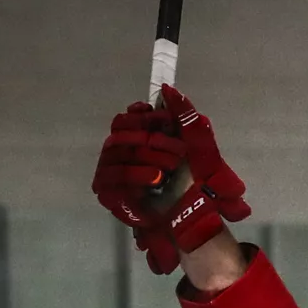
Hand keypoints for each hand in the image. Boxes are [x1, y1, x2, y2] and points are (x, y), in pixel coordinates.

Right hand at [90, 87, 250, 273]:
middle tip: (177, 151)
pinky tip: (155, 179)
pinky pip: (113, 177)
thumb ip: (185, 117)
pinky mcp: (109, 193)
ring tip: (170, 168)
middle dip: (150, 137)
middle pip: (120, 131)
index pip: (126, 118)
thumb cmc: (197, 184)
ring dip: (147, 156)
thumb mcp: (199, 147)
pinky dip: (136, 175)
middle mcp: (121, 154)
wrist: (195, 217)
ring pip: (116, 152)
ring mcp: (112, 172)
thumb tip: (169, 89)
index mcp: (139, 140)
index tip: (154, 115)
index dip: (140, 115)